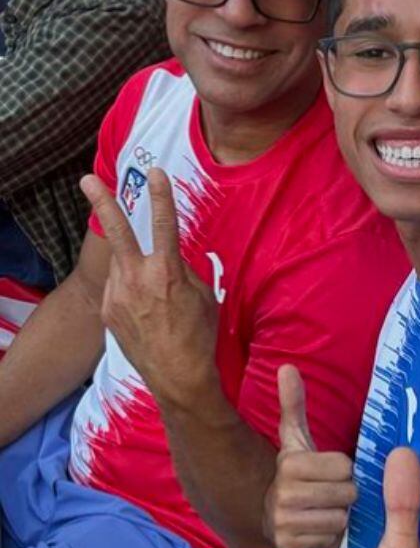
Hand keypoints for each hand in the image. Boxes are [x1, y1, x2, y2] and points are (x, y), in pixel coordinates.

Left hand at [81, 169, 219, 408]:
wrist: (177, 376)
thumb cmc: (199, 335)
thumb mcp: (204, 296)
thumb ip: (183, 271)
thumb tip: (170, 259)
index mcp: (167, 272)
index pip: (164, 224)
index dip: (162, 196)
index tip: (156, 172)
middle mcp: (137, 279)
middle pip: (117, 232)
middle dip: (102, 202)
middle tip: (88, 180)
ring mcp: (117, 295)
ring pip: (121, 265)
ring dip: (133, 267)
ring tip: (152, 293)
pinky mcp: (108, 311)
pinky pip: (119, 289)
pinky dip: (130, 290)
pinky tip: (145, 310)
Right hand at [266, 365, 355, 547]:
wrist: (278, 520)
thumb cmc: (300, 476)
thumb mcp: (298, 441)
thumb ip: (294, 405)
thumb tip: (287, 367)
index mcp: (289, 464)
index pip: (344, 465)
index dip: (345, 470)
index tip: (331, 473)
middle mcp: (281, 493)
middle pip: (346, 492)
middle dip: (346, 494)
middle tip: (331, 495)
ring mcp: (282, 522)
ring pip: (340, 517)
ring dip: (339, 516)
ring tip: (324, 511)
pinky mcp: (287, 547)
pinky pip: (329, 538)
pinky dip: (329, 536)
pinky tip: (317, 530)